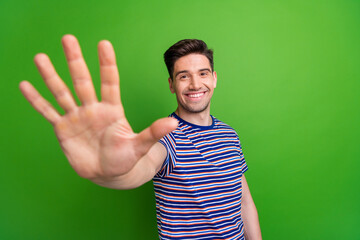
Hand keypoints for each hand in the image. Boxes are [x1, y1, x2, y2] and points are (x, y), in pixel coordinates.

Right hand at [19, 35, 176, 178]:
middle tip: (68, 39)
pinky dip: (36, 100)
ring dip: (51, 76)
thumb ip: (153, 133)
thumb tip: (173, 123)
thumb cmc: (125, 158)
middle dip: (75, 61)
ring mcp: (77, 117)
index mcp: (112, 110)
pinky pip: (48, 112)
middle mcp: (93, 108)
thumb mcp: (140, 146)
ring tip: (40, 57)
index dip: (107, 64)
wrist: (108, 173)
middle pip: (82, 81)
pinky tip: (25, 85)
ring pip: (62, 92)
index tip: (104, 44)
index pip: (110, 82)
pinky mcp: (63, 129)